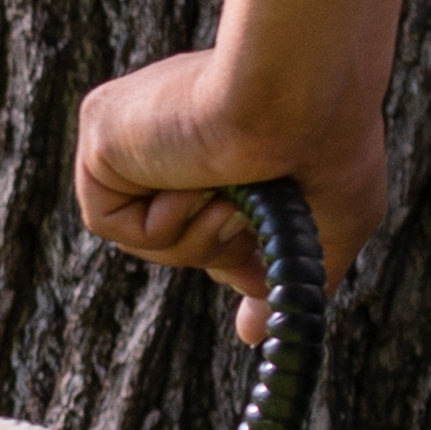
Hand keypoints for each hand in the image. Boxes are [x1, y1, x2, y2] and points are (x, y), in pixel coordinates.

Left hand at [72, 43, 384, 338]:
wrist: (302, 94)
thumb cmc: (330, 142)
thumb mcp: (322, 226)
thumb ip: (279, 282)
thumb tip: (253, 335)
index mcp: (220, 134)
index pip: (204, 216)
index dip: (230, 251)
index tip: (258, 264)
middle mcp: (174, 130)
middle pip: (173, 237)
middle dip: (216, 248)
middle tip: (249, 217)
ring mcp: (136, 130)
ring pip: (144, 237)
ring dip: (196, 235)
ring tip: (230, 188)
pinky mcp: (100, 131)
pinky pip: (111, 223)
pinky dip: (160, 223)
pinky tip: (196, 181)